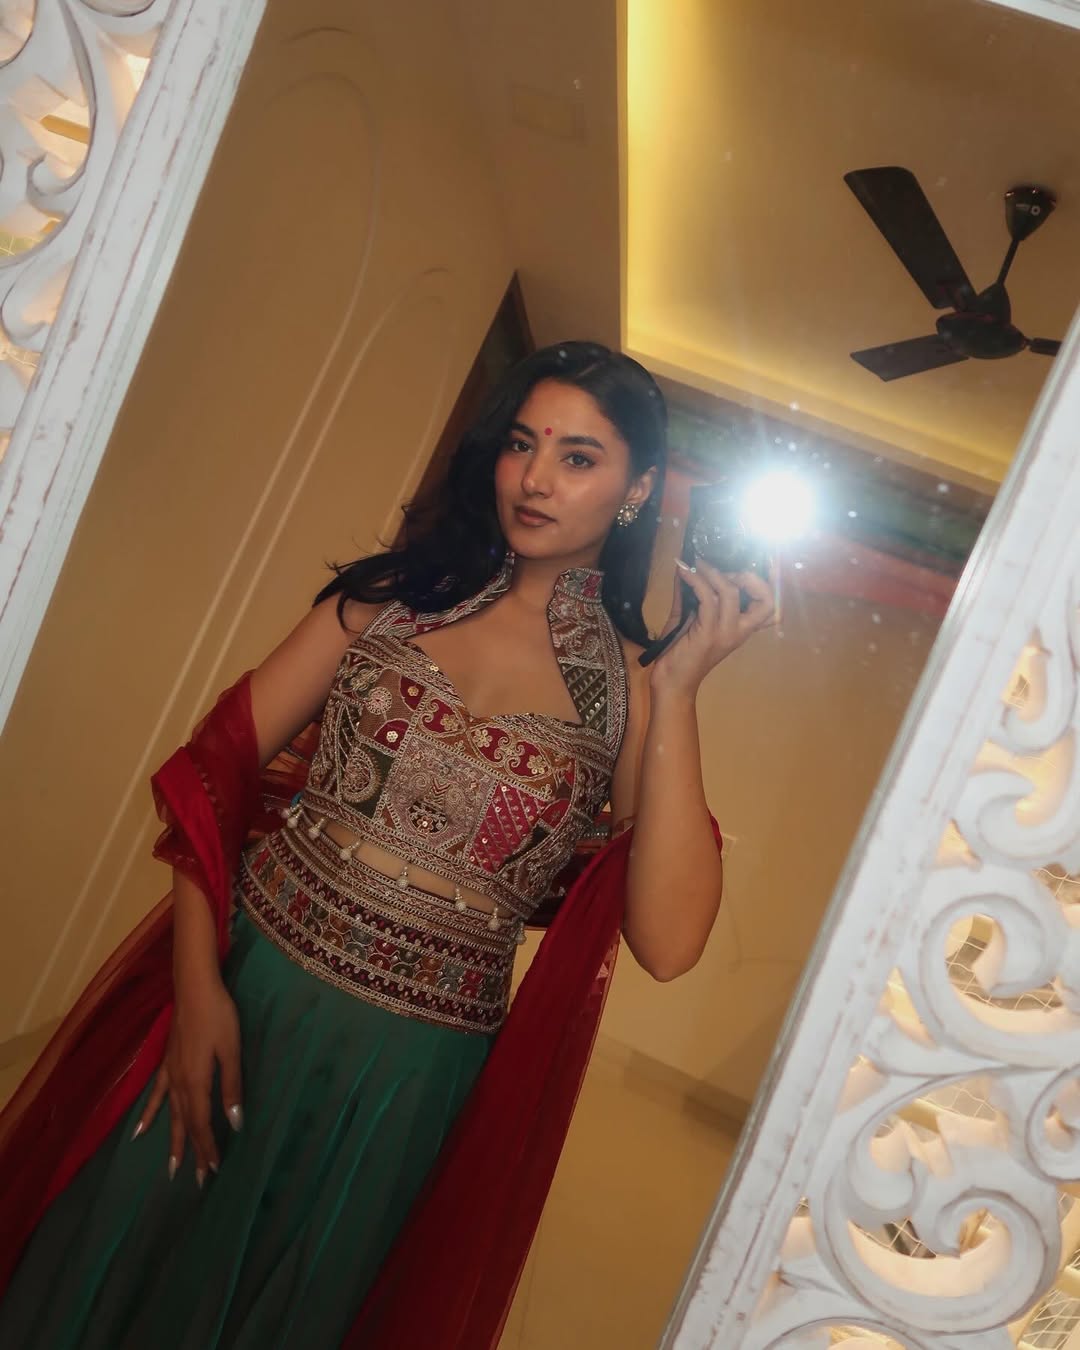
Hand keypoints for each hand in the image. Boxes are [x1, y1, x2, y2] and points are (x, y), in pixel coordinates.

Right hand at [133, 977, 242, 1185]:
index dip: (208, 1147)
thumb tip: (235, 1122)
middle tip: (195, 1181)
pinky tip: (140, 1131)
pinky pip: (156, 1095)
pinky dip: (149, 1114)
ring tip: (171, 1168)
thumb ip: (232, 1086)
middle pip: (187, 1124)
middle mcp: (179, 1084)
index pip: (202, 1123)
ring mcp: (170, 1073)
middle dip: (192, 1152)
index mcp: (197, 1082)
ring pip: (172, 1115)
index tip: (213, 1170)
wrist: (194, 988)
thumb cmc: (219, 1016)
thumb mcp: (231, 1050)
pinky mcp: (167, 1063)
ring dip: (174, 1141)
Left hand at [649, 557, 775, 696]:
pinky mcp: (708, 634)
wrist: (671, 682)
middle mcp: (739, 631)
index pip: (771, 608)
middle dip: (746, 576)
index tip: (742, 568)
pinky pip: (707, 598)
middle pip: (765, 601)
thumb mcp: (688, 617)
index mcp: (741, 628)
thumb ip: (690, 594)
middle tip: (718, 568)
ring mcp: (725, 633)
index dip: (765, 585)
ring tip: (696, 563)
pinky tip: (683, 571)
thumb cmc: (680, 652)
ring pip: (730, 592)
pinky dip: (695, 580)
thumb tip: (686, 565)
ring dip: (712, 572)